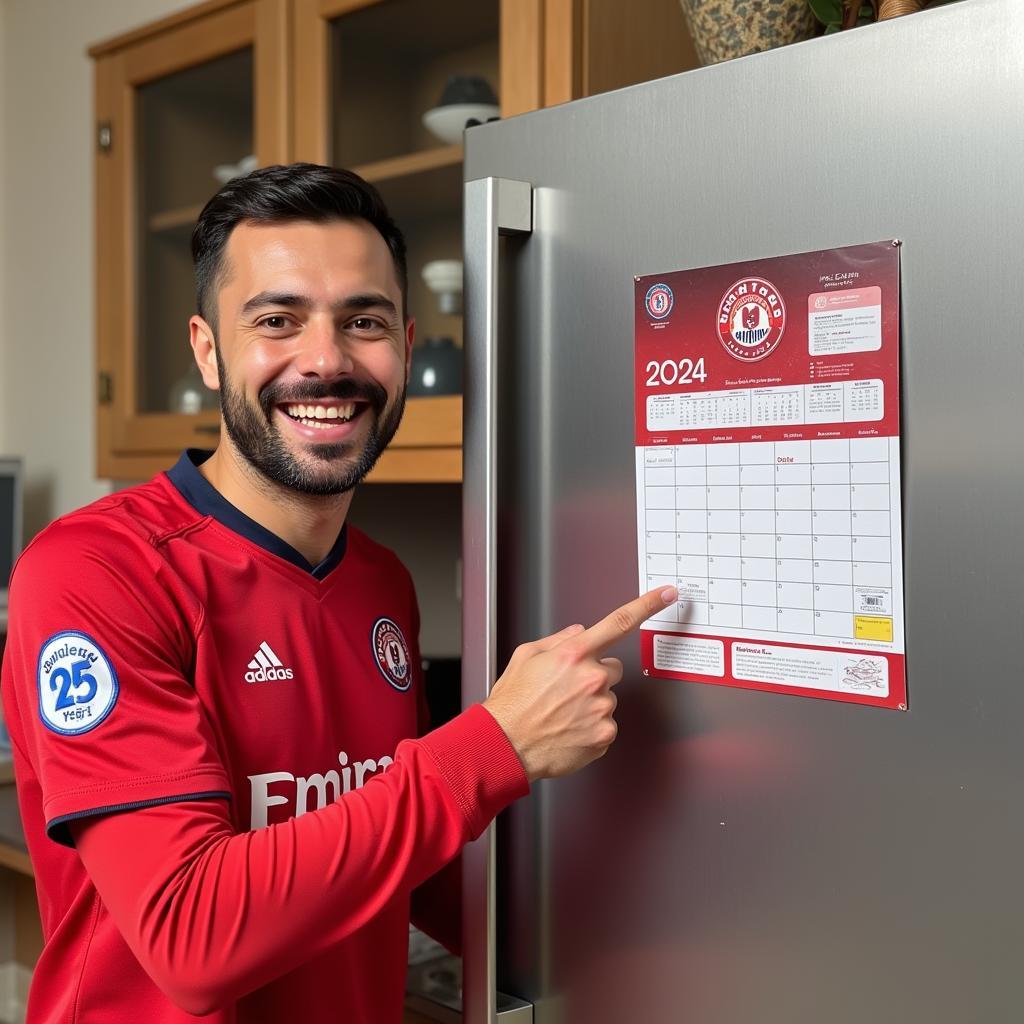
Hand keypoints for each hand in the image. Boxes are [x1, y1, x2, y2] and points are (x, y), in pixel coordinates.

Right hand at [483, 586, 678, 781]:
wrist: (505, 746)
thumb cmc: (512, 704)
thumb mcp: (525, 657)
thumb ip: (557, 640)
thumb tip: (579, 634)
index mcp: (574, 655)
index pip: (619, 622)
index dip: (647, 605)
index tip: (667, 594)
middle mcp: (592, 679)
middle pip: (613, 669)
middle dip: (595, 675)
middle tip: (567, 690)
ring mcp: (602, 708)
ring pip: (608, 698)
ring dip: (591, 703)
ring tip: (562, 712)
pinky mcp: (605, 734)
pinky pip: (606, 724)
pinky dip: (591, 727)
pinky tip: (569, 728)